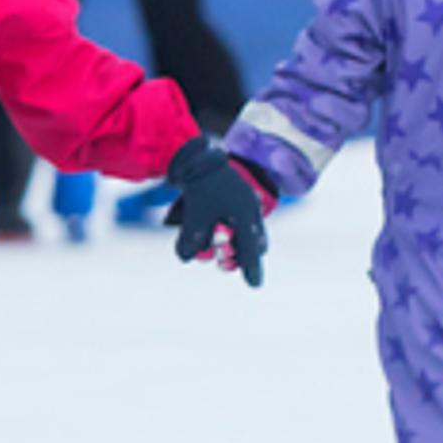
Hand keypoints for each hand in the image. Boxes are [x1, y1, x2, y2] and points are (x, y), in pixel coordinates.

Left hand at [165, 135, 273, 285]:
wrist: (196, 157)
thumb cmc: (199, 188)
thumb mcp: (193, 218)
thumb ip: (191, 242)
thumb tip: (187, 257)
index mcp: (245, 214)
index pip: (251, 249)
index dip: (252, 268)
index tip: (254, 285)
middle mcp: (249, 209)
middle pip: (253, 242)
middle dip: (240, 255)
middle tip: (225, 261)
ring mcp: (243, 202)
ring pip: (244, 232)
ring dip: (230, 242)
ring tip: (210, 241)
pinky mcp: (235, 198)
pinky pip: (237, 220)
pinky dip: (226, 229)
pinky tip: (214, 226)